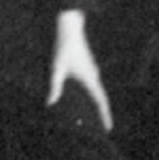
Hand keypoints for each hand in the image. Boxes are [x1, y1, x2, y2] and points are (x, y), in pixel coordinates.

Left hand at [47, 9, 111, 128]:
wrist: (69, 30)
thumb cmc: (63, 49)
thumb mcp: (56, 69)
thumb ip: (54, 87)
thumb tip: (50, 103)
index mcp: (89, 79)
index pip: (101, 101)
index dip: (105, 116)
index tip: (108, 129)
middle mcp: (93, 76)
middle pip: (100, 99)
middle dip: (99, 114)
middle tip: (98, 130)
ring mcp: (91, 72)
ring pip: (95, 92)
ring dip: (94, 104)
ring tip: (87, 118)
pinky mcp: (87, 68)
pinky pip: (90, 86)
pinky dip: (89, 95)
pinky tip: (79, 99)